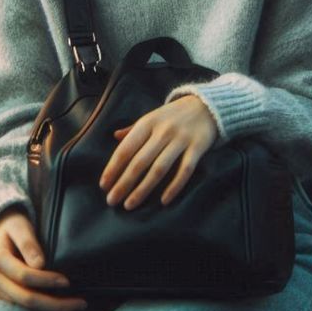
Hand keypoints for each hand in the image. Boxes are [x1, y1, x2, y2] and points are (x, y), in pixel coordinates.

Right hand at [0, 209, 86, 310]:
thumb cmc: (13, 227)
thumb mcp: (20, 226)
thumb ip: (28, 243)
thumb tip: (40, 265)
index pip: (24, 276)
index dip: (47, 280)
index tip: (67, 281)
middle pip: (25, 298)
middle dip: (54, 303)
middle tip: (81, 303)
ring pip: (25, 307)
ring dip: (51, 308)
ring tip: (76, 305)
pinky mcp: (1, 295)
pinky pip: (23, 306)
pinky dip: (43, 307)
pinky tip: (61, 304)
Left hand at [99, 95, 217, 209]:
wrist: (207, 106)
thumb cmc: (173, 116)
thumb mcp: (152, 117)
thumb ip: (134, 129)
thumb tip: (114, 136)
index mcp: (147, 123)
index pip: (126, 148)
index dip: (113, 168)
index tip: (104, 185)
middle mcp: (162, 131)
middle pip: (139, 162)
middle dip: (124, 183)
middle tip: (112, 201)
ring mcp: (181, 139)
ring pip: (159, 168)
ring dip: (143, 189)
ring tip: (130, 204)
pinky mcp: (198, 147)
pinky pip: (185, 170)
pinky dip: (174, 186)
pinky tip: (164, 201)